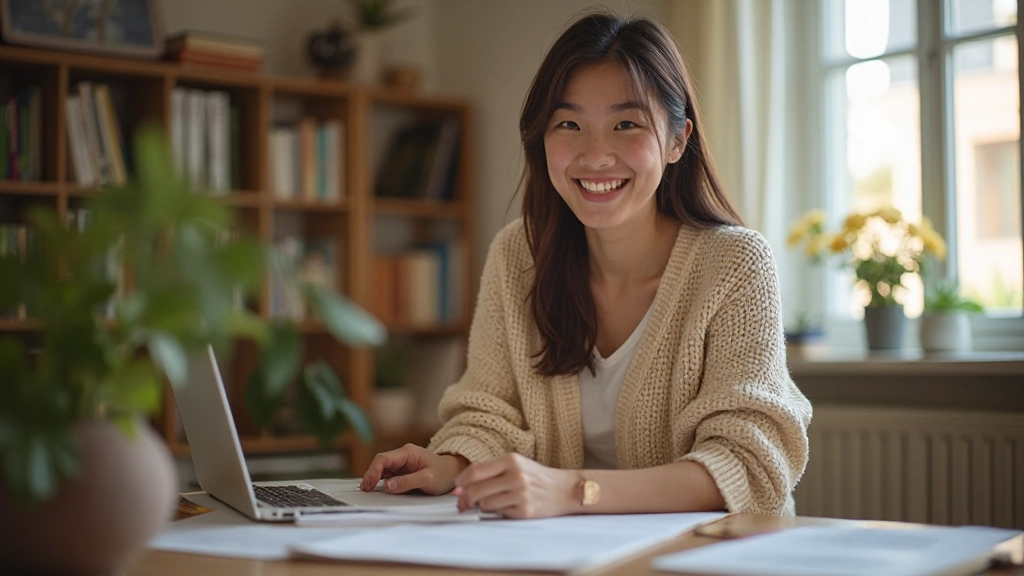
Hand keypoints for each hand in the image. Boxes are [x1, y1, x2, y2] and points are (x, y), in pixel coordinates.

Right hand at [360, 444, 467, 494]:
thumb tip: (388, 485)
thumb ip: (408, 482)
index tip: (369, 484)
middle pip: (380, 463)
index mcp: (408, 452)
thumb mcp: (428, 479)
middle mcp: (403, 455)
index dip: (373, 471)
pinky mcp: (402, 471)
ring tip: (368, 490)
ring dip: (374, 478)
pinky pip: (388, 474)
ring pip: (382, 469)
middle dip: (371, 475)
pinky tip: (376, 488)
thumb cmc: (443, 473)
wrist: (453, 472)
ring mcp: (402, 463)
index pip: (384, 459)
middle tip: (365, 489)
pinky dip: (381, 481)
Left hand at [453, 453, 577, 518]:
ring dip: (483, 506)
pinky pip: (498, 514)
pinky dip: (498, 511)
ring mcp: (521, 494)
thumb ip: (488, 472)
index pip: (475, 471)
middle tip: (464, 503)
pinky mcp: (524, 511)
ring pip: (484, 504)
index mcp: (511, 460)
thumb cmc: (535, 476)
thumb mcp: (514, 465)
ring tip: (493, 501)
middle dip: (466, 499)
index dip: (461, 482)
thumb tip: (459, 488)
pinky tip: (508, 506)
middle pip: (476, 490)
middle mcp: (515, 476)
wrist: (565, 489)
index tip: (458, 487)